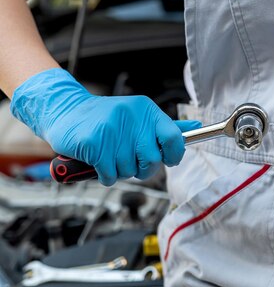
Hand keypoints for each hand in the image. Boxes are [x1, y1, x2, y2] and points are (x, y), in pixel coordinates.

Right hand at [10, 68, 200, 184]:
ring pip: (129, 170)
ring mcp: (112, 129)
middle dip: (141, 168)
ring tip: (109, 156)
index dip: (174, 154)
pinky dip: (104, 175)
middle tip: (129, 159)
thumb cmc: (106, 118)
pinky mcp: (94, 142)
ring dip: (120, 171)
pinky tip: (97, 162)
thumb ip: (166, 126)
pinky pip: (110, 175)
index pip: (174, 138)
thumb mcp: (139, 116)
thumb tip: (195, 129)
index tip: (167, 159)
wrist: (65, 110)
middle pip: (152, 161)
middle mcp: (132, 117)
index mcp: (147, 110)